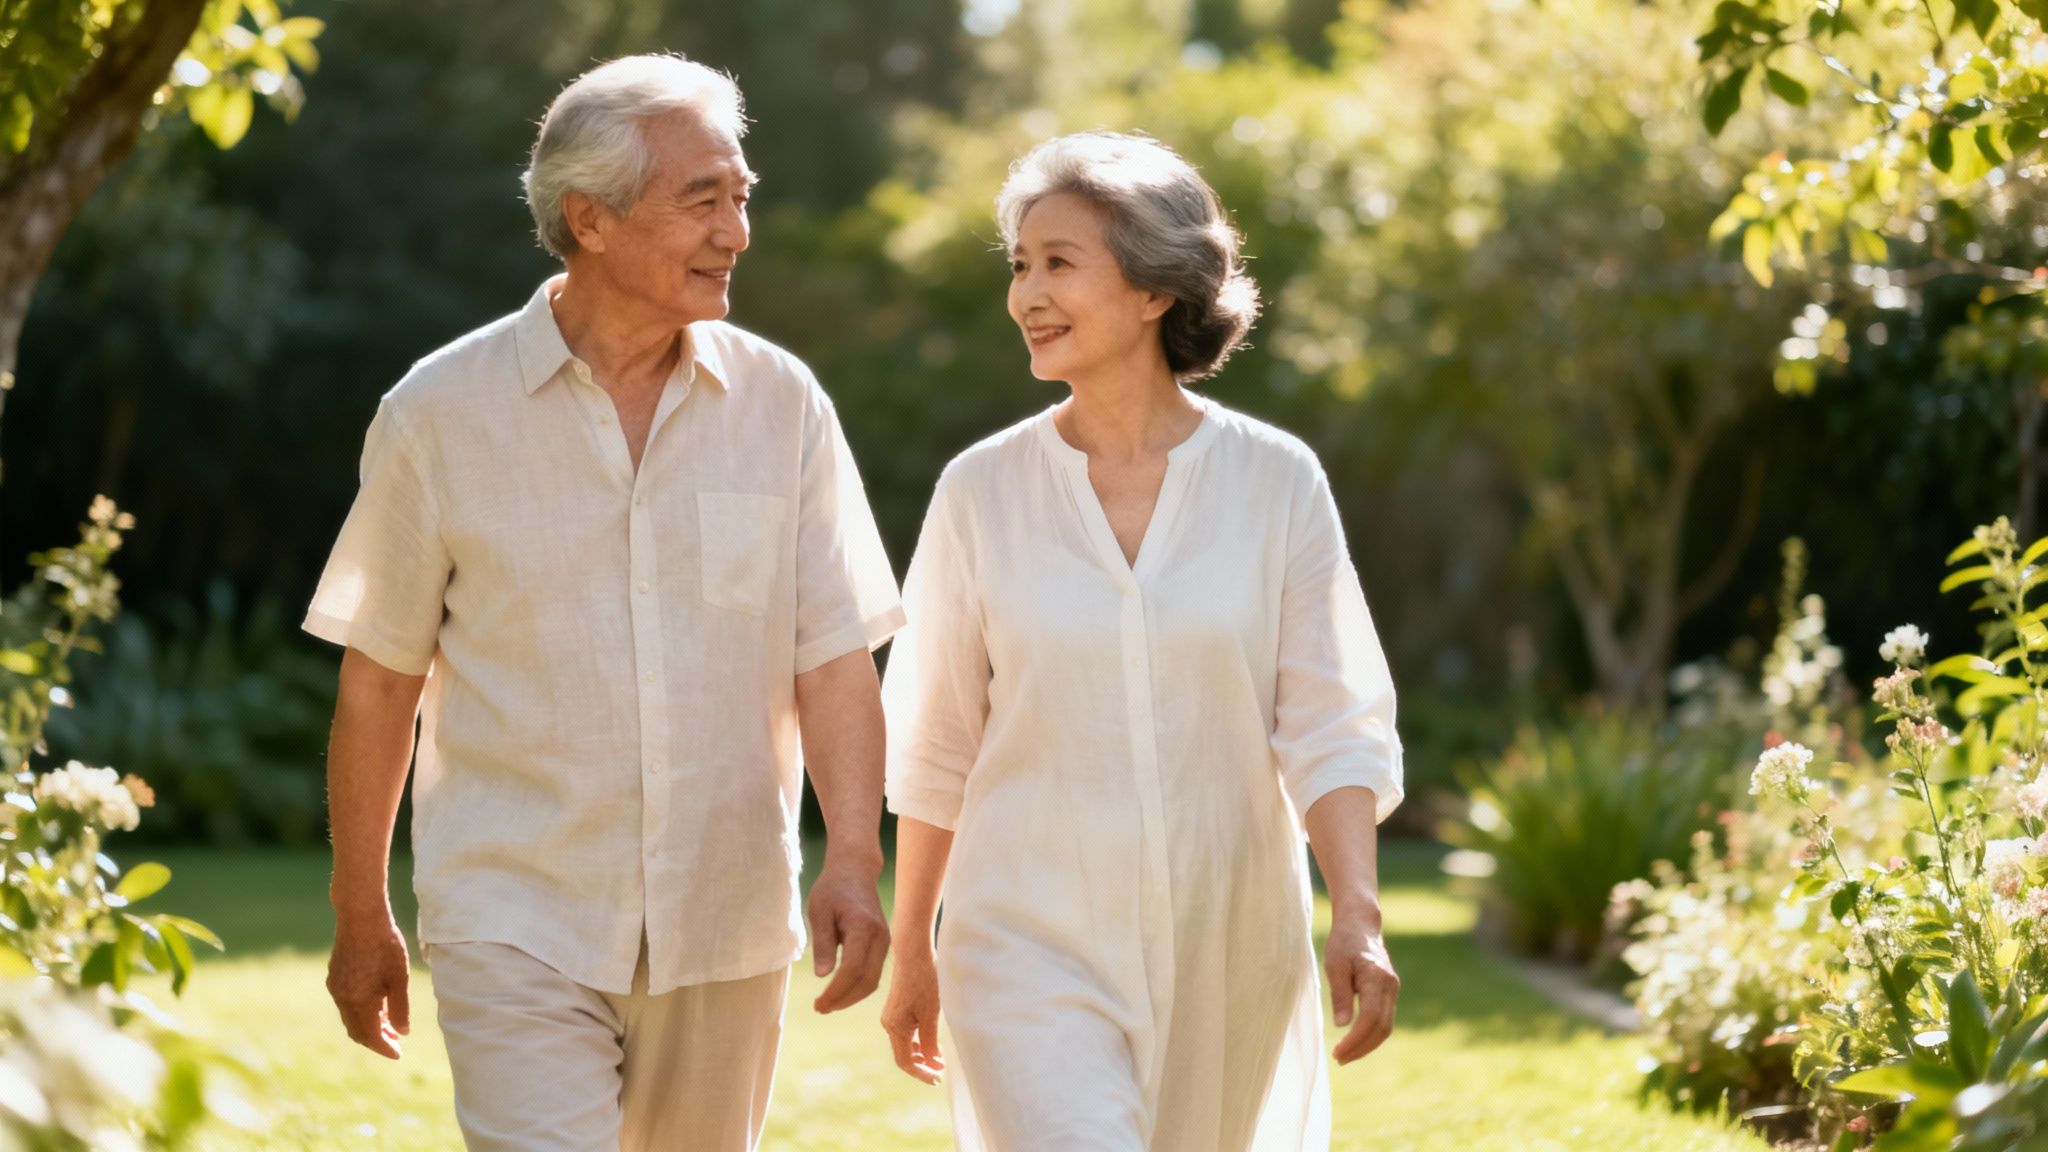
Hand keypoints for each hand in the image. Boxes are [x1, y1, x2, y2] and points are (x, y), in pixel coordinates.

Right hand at [327, 907, 410, 1059]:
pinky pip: (346, 1004)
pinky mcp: (334, 977)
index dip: (385, 1048)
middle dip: (377, 1040)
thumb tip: (402, 1032)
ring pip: (350, 1018)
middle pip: (357, 1031)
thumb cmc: (385, 945)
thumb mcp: (399, 978)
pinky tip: (376, 1004)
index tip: (399, 1055)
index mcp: (359, 1002)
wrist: (360, 916)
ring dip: (369, 1025)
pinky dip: (360, 1011)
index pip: (371, 1037)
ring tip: (390, 1025)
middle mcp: (342, 999)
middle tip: (396, 1042)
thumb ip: (400, 1008)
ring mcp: (335, 988)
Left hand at [807, 856, 888, 1012]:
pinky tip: (840, 991)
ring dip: (851, 997)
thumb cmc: (833, 889)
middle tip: (820, 1008)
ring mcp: (885, 942)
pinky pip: (874, 973)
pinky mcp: (883, 945)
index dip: (836, 992)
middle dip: (844, 1000)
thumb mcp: (819, 911)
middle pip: (867, 981)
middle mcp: (880, 937)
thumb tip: (823, 975)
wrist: (855, 871)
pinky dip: (858, 987)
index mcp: (862, 927)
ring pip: (873, 981)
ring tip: (828, 1003)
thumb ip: (822, 944)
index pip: (853, 970)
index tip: (818, 1003)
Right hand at [879, 944, 944, 1084]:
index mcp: (895, 1027)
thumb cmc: (924, 979)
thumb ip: (930, 1040)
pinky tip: (932, 1043)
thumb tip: (933, 1063)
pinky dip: (918, 1042)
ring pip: (905, 1044)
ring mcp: (891, 1016)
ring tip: (939, 1061)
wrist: (913, 951)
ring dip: (921, 1055)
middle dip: (922, 1067)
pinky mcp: (897, 1008)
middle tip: (940, 1074)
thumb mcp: (931, 1012)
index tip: (937, 1079)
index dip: (921, 1073)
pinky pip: (906, 1032)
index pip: (906, 1061)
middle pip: (904, 1055)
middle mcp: (889, 1024)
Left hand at [1324, 902, 1397, 1064]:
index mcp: (1377, 978)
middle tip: (1339, 1059)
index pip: (1370, 1018)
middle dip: (1361, 1047)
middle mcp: (1390, 986)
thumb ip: (1340, 994)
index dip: (1355, 1039)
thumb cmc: (1344, 942)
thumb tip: (1342, 1025)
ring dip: (1367, 1044)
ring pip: (1386, 1027)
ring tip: (1345, 1055)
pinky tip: (1355, 1041)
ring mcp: (1392, 989)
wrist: (1360, 924)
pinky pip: (1384, 1019)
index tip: (1338, 1051)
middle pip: (1382, 1028)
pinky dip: (1371, 1034)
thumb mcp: (1335, 965)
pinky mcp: (1389, 992)